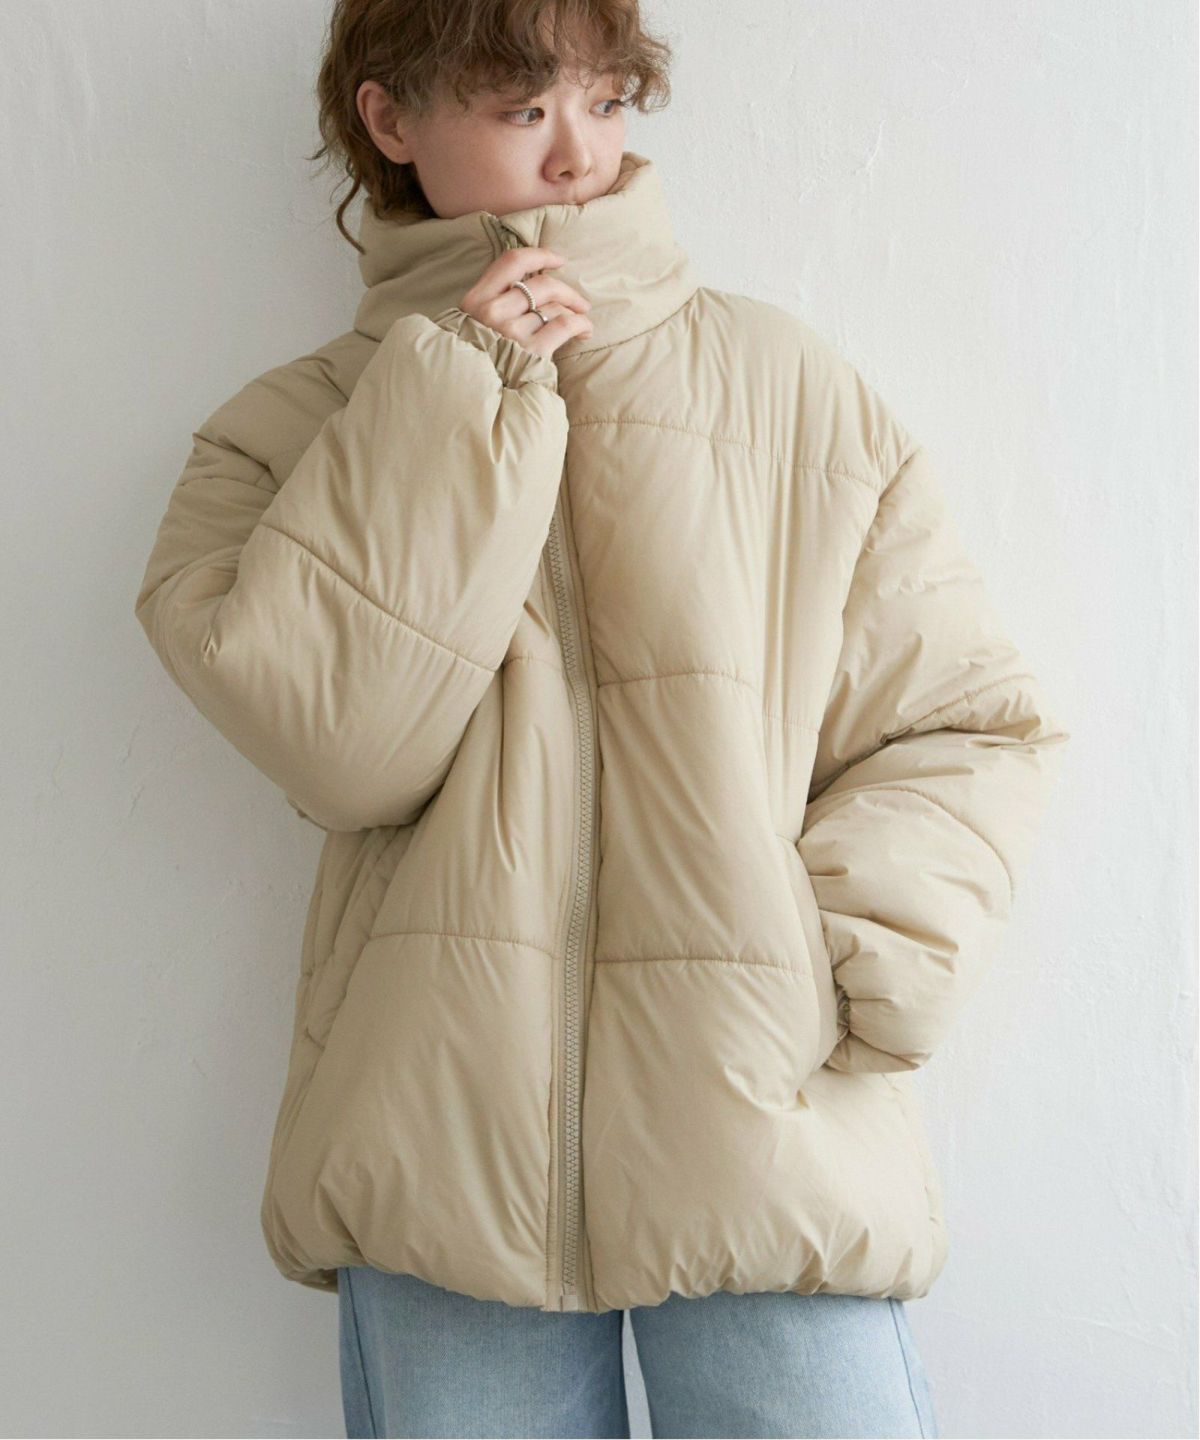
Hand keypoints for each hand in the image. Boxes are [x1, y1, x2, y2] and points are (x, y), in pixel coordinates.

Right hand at [458, 246, 593, 359]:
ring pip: (554, 306)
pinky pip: (565, 325)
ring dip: (575, 311)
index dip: (540, 254)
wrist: (476, 403)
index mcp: (475, 302)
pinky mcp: (531, 352)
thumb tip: (533, 281)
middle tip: (579, 303)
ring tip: (582, 320)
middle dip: (566, 290)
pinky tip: (585, 332)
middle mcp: (491, 313)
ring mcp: (510, 333)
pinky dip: (581, 325)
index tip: (559, 259)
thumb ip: (493, 304)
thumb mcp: (472, 328)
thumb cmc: (480, 364)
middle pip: (541, 283)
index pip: (511, 262)